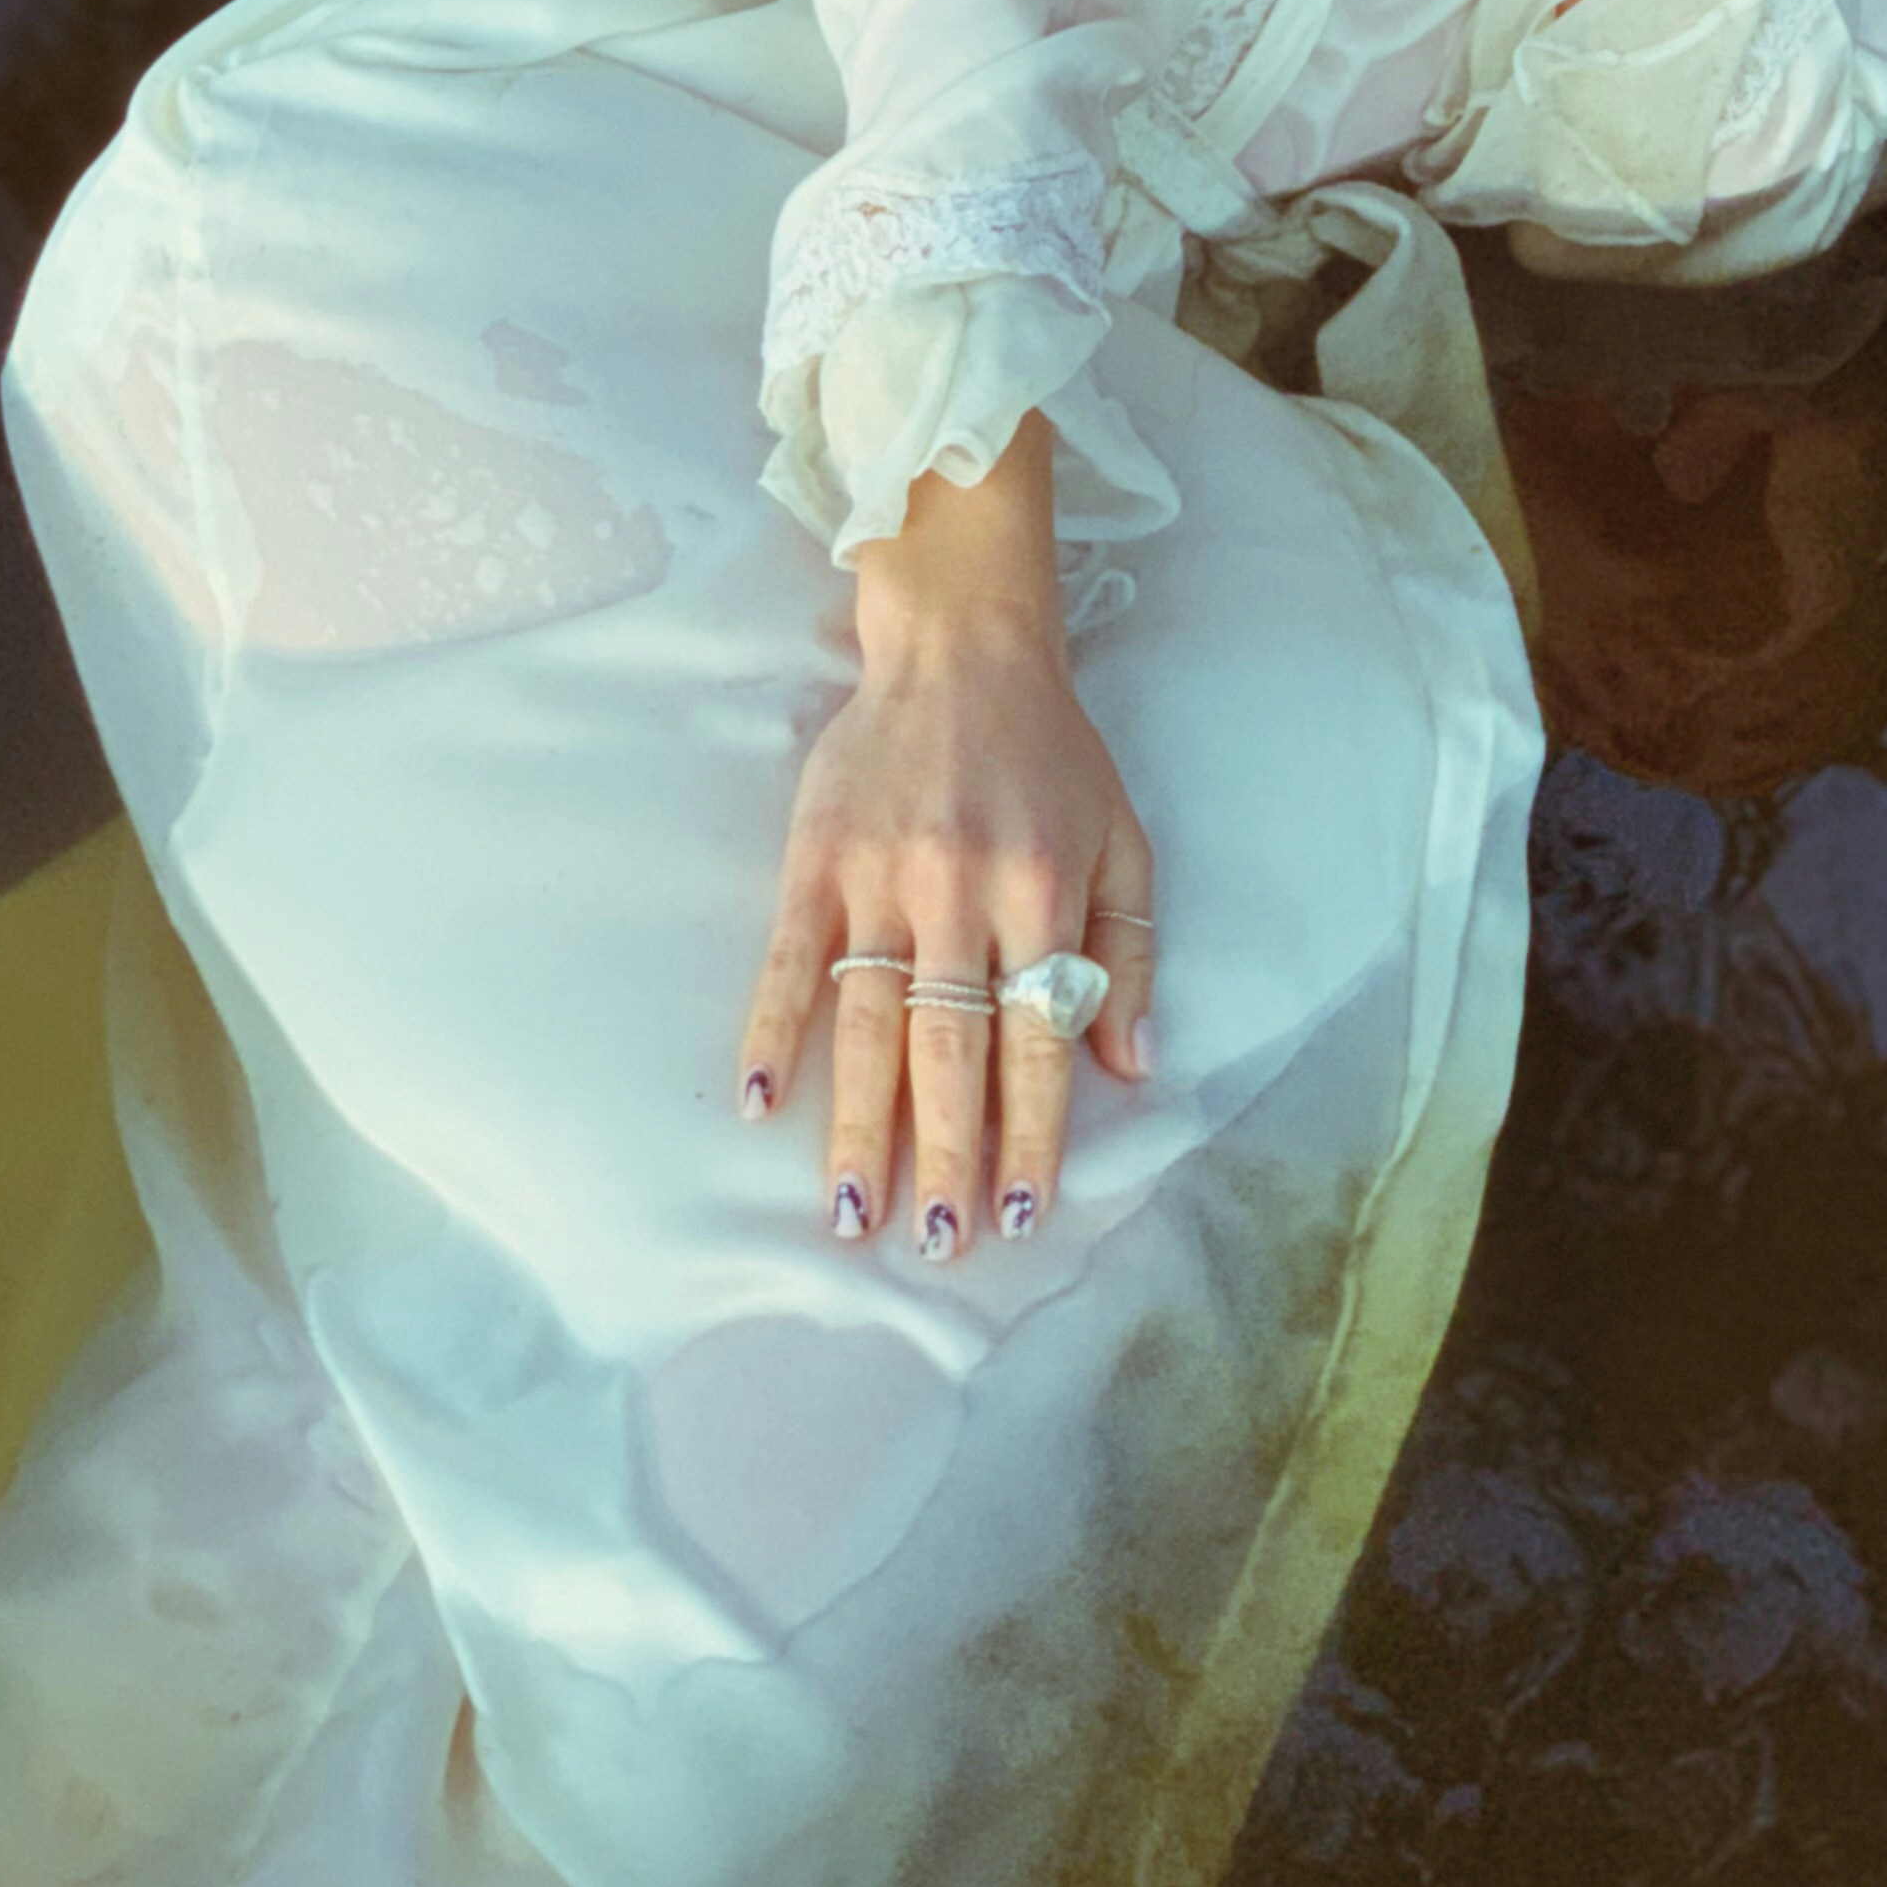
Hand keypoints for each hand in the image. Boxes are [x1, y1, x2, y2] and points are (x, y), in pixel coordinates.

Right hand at [734, 426, 1154, 1258]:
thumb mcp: (1123, 839)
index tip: (1021, 1217)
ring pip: (869, 1022)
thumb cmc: (1052, 751)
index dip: (1031, 1133)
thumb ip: (1129, 952)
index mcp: (1044, 895)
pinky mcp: (815, 856)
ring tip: (852, 1213)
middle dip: (947, 1155)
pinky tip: (754, 1101)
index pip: (1037, 1040)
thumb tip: (1132, 1066)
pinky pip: (787, 957)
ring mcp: (882, 876)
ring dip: (858, 1123)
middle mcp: (964, 893)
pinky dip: (769, 1028)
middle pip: (950, 1049)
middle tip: (937, 1245)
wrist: (962, 641)